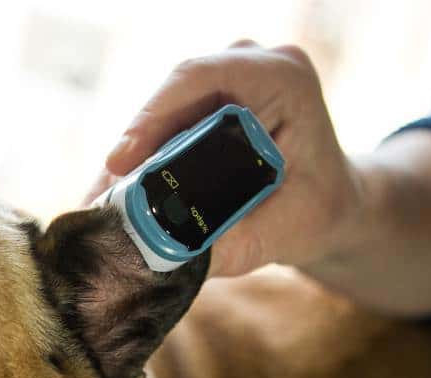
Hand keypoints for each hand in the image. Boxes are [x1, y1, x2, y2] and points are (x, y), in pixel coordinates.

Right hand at [85, 42, 365, 277]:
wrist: (329, 204)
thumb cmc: (316, 211)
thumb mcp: (283, 233)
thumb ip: (232, 244)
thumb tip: (166, 258)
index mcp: (281, 79)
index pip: (201, 77)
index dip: (152, 115)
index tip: (121, 162)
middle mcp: (249, 66)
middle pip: (170, 98)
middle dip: (133, 149)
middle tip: (101, 202)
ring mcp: (222, 81)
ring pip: (159, 117)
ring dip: (130, 163)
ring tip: (101, 211)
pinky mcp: (200, 103)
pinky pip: (159, 131)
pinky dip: (139, 167)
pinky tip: (115, 204)